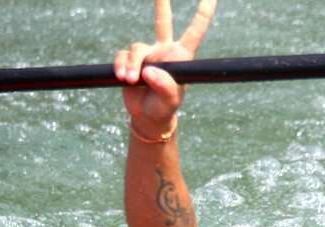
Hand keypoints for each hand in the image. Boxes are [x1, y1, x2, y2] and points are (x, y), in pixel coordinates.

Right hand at [114, 0, 216, 134]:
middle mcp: (164, 51)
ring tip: (131, 80)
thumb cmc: (164, 108)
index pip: (194, 32)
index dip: (203, 13)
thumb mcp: (170, 101)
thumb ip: (164, 86)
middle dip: (161, 2)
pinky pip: (122, 56)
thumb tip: (149, 71)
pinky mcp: (130, 60)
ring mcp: (147, 55)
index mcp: (181, 57)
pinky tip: (123, 77)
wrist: (148, 117)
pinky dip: (121, 66)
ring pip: (136, 48)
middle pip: (162, 20)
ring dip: (132, 64)